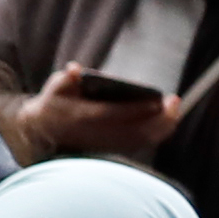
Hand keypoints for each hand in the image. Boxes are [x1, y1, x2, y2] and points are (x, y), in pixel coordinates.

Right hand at [18, 68, 176, 162]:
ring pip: (138, 141)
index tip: (158, 100)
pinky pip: (138, 145)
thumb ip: (67, 78)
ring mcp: (104, 144)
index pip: (112, 114)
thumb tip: (75, 69)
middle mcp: (94, 134)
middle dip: (157, 118)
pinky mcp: (110, 148)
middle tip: (174, 101)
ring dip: (160, 128)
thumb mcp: (55, 86)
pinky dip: (155, 135)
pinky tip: (168, 122)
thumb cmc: (54, 101)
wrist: (43, 129)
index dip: (137, 109)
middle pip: (132, 131)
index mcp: (81, 117)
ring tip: (175, 110)